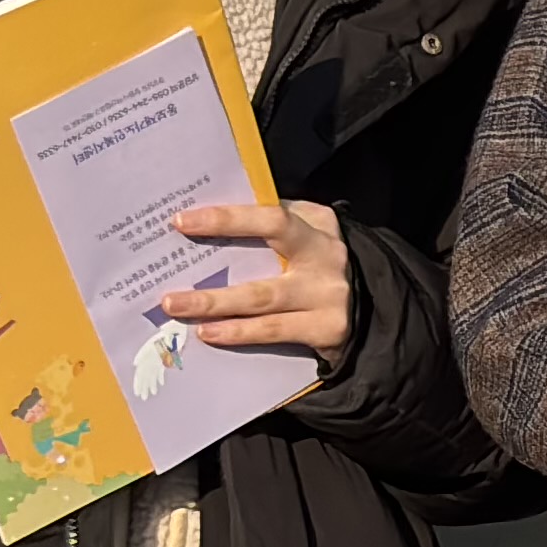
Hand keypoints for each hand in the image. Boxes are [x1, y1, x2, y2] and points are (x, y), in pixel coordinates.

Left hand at [164, 194, 351, 360]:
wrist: (372, 315)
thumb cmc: (320, 270)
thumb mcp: (307, 238)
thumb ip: (272, 229)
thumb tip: (208, 226)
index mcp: (317, 222)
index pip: (270, 213)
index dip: (227, 216)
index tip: (182, 220)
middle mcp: (326, 253)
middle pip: (270, 241)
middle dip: (220, 240)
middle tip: (174, 261)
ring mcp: (328, 292)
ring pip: (263, 297)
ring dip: (215, 302)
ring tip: (177, 305)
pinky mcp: (327, 328)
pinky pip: (274, 331)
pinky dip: (239, 332)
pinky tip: (209, 333)